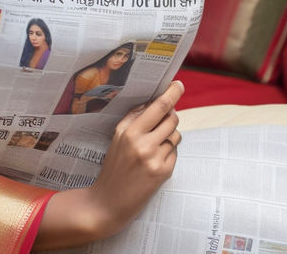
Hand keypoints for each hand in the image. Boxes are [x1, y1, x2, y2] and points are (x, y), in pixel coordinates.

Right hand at [89, 79, 182, 234]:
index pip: (158, 107)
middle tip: (162, 121)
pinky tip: (155, 159)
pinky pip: (175, 152)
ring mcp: (155, 159)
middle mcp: (144, 144)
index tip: (178, 84)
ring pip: (176, 135)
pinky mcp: (164, 173)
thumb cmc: (113, 166)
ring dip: (170, 135)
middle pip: (172, 118)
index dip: (171, 93)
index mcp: (130, 132)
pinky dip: (169, 151)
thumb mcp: (117, 137)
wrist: (109, 202)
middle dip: (171, 116)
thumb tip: (152, 101)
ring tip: (155, 144)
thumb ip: (134, 117)